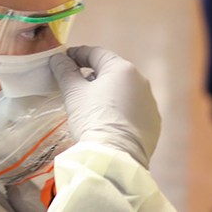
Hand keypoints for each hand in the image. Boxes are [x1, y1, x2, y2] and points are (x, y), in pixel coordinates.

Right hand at [49, 46, 160, 167]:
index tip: (64, 60)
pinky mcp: (153, 123)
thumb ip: (65, 71)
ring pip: (124, 90)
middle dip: (92, 74)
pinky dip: (120, 109)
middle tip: (75, 83)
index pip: (96, 53)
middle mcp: (141, 81)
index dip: (77, 55)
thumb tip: (58, 58)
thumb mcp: (73, 93)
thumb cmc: (93, 118)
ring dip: (108, 92)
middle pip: (111, 71)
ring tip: (90, 104)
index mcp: (122, 68)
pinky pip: (133, 109)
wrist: (115, 158)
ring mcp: (150, 103)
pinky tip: (108, 120)